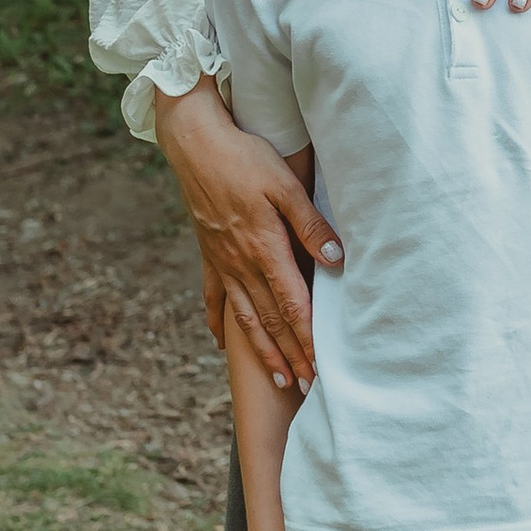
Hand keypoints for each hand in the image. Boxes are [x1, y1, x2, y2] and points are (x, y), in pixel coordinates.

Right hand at [156, 78, 337, 388]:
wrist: (194, 143)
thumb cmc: (245, 158)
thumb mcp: (285, 184)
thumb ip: (311, 224)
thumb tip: (336, 260)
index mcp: (264, 248)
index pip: (292, 305)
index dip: (307, 340)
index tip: (320, 369)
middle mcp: (241, 263)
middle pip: (271, 320)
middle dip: (290, 356)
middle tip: (306, 388)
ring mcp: (221, 261)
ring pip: (246, 316)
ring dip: (263, 349)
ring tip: (277, 377)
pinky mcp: (208, 253)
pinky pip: (215, 296)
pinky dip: (220, 323)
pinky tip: (224, 344)